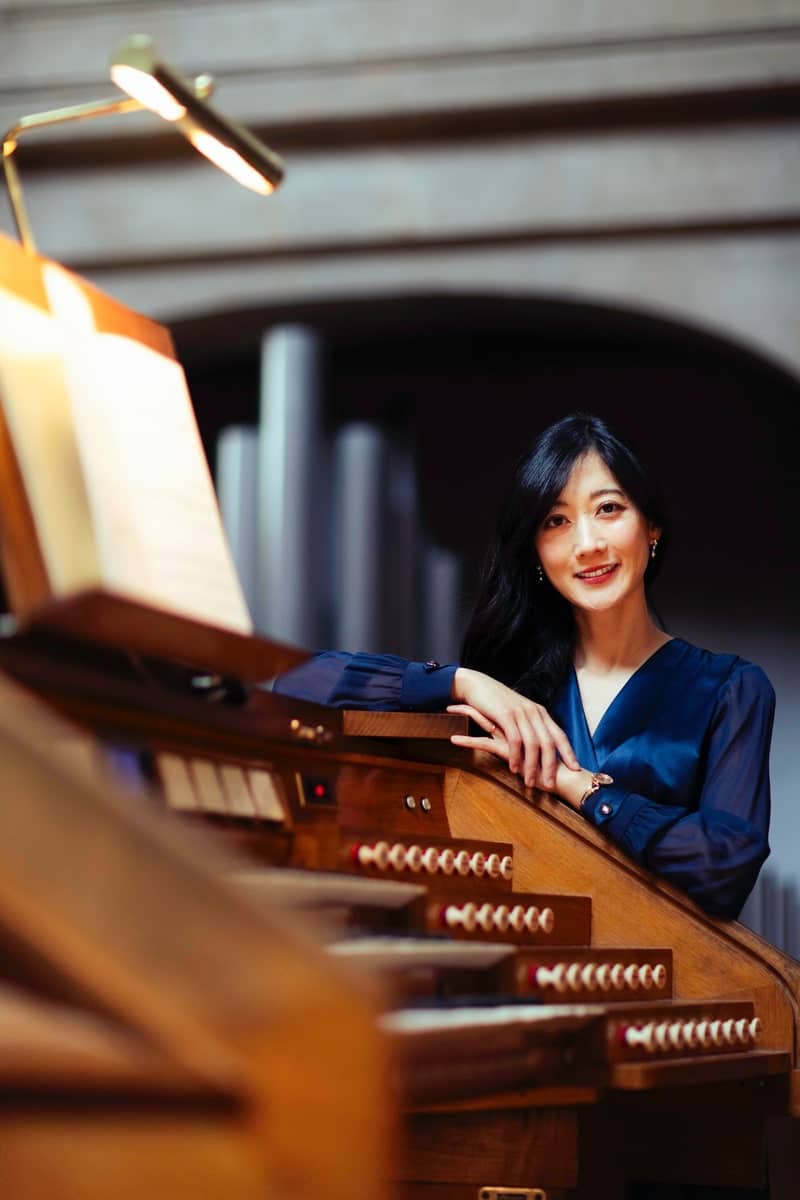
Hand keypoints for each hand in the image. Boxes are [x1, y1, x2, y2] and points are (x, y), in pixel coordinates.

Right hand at [447, 667, 580, 789]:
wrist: (477, 685)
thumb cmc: (497, 702)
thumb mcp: (519, 713)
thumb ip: (530, 726)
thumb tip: (540, 745)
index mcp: (540, 712)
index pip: (559, 735)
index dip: (569, 752)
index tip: (576, 768)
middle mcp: (534, 712)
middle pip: (549, 743)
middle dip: (551, 766)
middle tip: (550, 785)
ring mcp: (520, 713)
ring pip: (533, 744)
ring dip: (532, 766)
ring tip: (529, 782)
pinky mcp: (506, 715)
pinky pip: (515, 740)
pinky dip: (515, 756)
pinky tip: (513, 768)